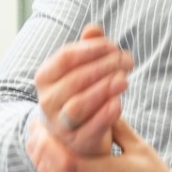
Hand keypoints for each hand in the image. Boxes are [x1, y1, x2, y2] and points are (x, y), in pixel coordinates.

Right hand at [34, 24, 134, 155]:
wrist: (79, 132)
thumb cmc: (82, 92)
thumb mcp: (83, 68)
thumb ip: (88, 47)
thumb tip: (94, 28)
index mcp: (45, 77)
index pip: (65, 57)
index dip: (92, 49)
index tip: (114, 46)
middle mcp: (47, 101)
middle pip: (75, 79)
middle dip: (104, 67)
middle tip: (126, 60)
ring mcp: (60, 124)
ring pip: (78, 105)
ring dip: (104, 90)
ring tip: (125, 79)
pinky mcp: (77, 142)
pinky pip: (90, 128)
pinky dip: (105, 115)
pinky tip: (119, 102)